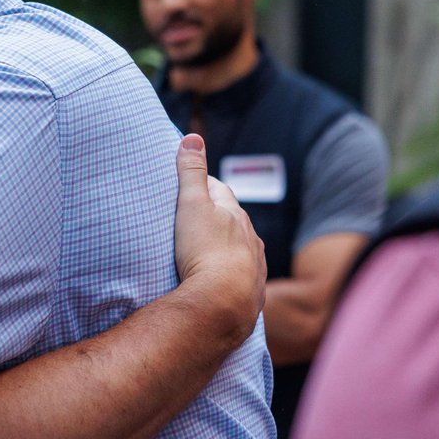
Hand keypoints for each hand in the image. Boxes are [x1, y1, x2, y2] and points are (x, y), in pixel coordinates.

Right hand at [174, 133, 265, 343]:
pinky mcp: (252, 291)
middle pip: (230, 219)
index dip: (201, 185)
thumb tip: (193, 136)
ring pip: (238, 247)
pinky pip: (240, 275)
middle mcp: (249, 236)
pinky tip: (218, 279)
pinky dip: (229, 272)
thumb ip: (191, 172)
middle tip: (189, 218)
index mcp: (234, 212)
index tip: (184, 186)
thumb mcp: (192, 205)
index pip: (217, 189)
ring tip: (202, 251)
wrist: (224, 302)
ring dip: (223, 246)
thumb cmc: (205, 250)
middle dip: (214, 216)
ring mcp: (253, 264)